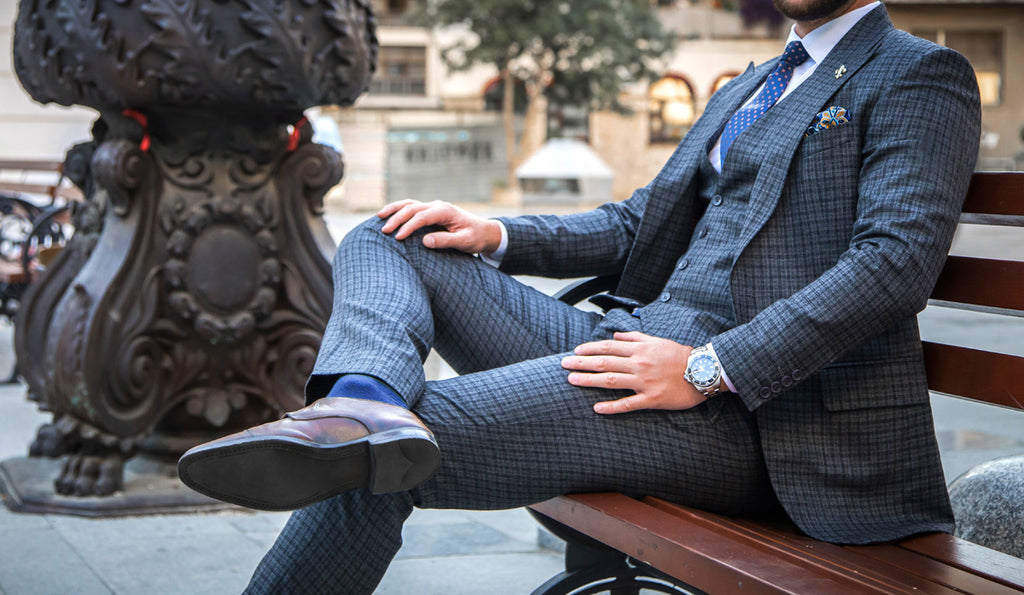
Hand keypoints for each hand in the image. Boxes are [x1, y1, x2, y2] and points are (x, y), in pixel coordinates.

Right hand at [378, 200, 501, 254]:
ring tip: (379, 217)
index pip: (422, 216)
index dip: (408, 226)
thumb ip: (446, 241)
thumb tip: (425, 240)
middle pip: (412, 208)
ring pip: (409, 204)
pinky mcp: (430, 212)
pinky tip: (388, 215)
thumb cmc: (475, 238)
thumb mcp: (464, 242)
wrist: (484, 231)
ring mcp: (433, 207)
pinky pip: (412, 208)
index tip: (398, 238)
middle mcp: (437, 206)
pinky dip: (399, 210)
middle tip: (384, 231)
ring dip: (394, 209)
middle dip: (397, 218)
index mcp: (445, 211)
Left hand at [562, 332, 705, 413]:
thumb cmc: (680, 355)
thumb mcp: (657, 340)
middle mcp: (639, 364)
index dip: (590, 349)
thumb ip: (635, 338)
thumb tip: (615, 337)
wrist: (704, 370)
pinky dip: (612, 406)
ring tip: (572, 380)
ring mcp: (645, 382)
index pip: (609, 348)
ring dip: (589, 380)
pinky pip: (629, 403)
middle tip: (563, 365)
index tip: (575, 351)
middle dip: (581, 363)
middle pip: (605, 362)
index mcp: (640, 349)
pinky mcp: (652, 399)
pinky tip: (596, 408)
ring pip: (611, 380)